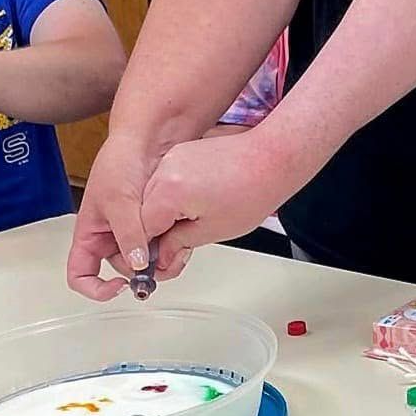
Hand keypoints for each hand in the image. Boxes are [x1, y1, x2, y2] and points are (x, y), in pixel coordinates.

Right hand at [67, 132, 182, 300]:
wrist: (149, 140)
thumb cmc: (120, 162)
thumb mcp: (120, 201)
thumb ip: (129, 233)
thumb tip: (137, 263)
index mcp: (90, 233)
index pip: (81, 274)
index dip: (95, 288)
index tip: (120, 285)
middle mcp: (110, 235)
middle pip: (121, 269)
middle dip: (140, 270)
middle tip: (160, 263)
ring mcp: (133, 230)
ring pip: (144, 259)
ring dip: (160, 258)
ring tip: (174, 247)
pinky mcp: (155, 224)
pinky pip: (161, 245)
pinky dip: (171, 245)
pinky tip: (182, 237)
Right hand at [140, 128, 285, 271]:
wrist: (274, 157)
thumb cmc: (254, 190)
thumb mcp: (213, 230)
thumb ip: (178, 244)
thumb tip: (162, 257)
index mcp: (168, 192)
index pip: (141, 230)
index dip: (150, 251)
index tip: (159, 263)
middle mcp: (165, 170)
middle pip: (144, 212)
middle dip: (157, 233)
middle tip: (176, 250)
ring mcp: (173, 158)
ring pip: (154, 196)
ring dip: (166, 214)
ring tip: (193, 224)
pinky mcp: (183, 152)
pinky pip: (167, 181)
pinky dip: (175, 196)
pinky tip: (197, 204)